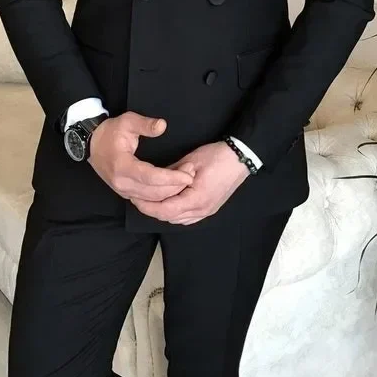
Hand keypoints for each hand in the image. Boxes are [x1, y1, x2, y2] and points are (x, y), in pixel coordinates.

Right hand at [89, 112, 192, 201]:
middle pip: (154, 192)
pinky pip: (146, 199)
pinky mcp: (125, 192)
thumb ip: (145, 124)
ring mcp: (122, 190)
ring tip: (186, 178)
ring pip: (152, 199)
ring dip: (171, 192)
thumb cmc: (110, 132)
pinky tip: (173, 186)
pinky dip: (162, 195)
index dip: (172, 178)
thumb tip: (162, 126)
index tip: (188, 174)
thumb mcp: (127, 121)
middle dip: (176, 185)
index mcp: (122, 166)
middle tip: (191, 173)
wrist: (92, 144)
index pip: (151, 177)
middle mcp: (122, 183)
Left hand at [132, 141, 249, 224]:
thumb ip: (171, 173)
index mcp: (196, 199)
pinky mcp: (210, 209)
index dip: (147, 206)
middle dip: (151, 209)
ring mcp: (207, 212)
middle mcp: (201, 210)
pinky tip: (168, 203)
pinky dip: (174, 213)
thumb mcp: (190, 160)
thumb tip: (155, 179)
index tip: (135, 197)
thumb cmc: (217, 157)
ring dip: (162, 212)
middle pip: (169, 218)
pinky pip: (187, 218)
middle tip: (137, 197)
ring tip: (150, 199)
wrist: (241, 158)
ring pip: (177, 220)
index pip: (165, 210)